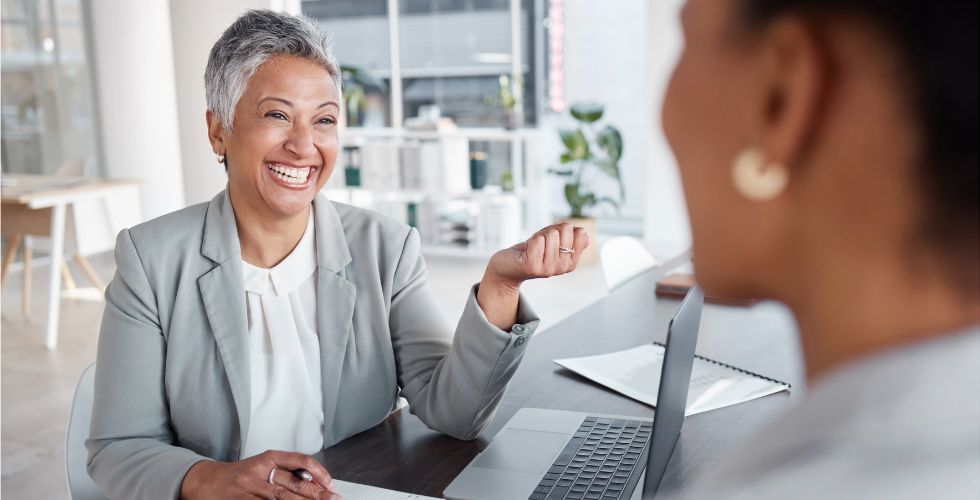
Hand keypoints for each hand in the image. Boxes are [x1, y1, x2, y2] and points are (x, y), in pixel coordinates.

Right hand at [180, 450, 340, 499]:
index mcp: (267, 458)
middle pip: (294, 483)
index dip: (318, 471)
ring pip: (281, 498)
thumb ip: (284, 473)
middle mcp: (259, 470)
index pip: (299, 460)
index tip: (330, 483)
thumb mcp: (261, 467)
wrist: (205, 481)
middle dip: (316, 493)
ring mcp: (248, 487)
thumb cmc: (238, 476)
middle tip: (332, 499)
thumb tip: (313, 484)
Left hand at [484, 222, 590, 288]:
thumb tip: (586, 235)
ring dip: (539, 236)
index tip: (554, 239)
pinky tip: (527, 250)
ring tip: (533, 247)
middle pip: (565, 230)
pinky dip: (530, 240)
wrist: (508, 267)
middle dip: (550, 231)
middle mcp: (562, 267)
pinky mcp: (533, 266)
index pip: (580, 233)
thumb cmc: (531, 251)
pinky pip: (537, 240)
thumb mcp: (554, 242)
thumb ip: (570, 237)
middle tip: (541, 243)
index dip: (564, 229)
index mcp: (571, 262)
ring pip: (550, 234)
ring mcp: (548, 268)